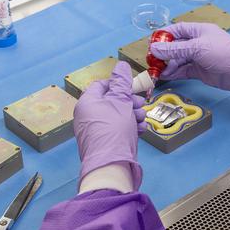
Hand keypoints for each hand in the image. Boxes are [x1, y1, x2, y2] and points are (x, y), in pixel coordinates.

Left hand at [73, 62, 145, 187]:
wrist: (111, 164)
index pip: (101, 85)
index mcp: (87, 102)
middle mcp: (88, 116)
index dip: (118, 85)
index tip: (132, 89)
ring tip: (142, 120)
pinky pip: (117, 130)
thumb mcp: (121, 101)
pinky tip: (140, 130)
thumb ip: (122, 82)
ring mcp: (95, 131)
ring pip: (117, 116)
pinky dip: (129, 127)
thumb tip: (121, 65)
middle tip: (141, 105)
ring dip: (132, 115)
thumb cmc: (114, 129)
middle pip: (111, 101)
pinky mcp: (104, 143)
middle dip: (130, 102)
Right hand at [146, 22, 229, 97]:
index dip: (164, 35)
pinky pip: (183, 71)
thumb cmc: (224, 53)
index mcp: (199, 31)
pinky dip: (174, 73)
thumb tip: (155, 49)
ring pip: (178, 59)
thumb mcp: (197, 48)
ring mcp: (199, 58)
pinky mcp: (200, 71)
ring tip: (155, 70)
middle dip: (163, 52)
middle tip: (150, 59)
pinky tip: (164, 75)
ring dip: (167, 64)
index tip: (151, 42)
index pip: (178, 29)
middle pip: (176, 45)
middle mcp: (198, 43)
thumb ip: (175, 49)